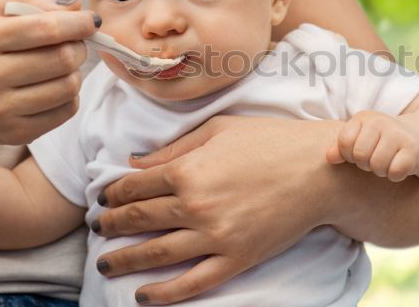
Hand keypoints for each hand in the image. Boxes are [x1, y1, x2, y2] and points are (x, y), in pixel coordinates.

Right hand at [0, 0, 99, 147]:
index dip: (77, 23)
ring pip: (68, 86)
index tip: (91, 21)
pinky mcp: (15, 133)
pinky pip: (66, 111)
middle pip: (63, 58)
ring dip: (75, 72)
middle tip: (73, 44)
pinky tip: (54, 88)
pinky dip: (69, 96)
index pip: (45, 28)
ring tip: (61, 66)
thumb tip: (74, 7)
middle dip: (78, 47)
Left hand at [92, 116, 344, 305]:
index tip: (104, 199)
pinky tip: (142, 296)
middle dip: (111, 225)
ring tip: (106, 264)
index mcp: (188, 168)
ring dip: (124, 260)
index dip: (112, 194)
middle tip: (98, 228)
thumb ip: (174, 147)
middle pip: (138, 220)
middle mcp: (195, 204)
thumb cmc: (272, 140)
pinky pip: (191, 282)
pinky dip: (163, 293)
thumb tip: (135, 161)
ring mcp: (215, 236)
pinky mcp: (236, 258)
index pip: (134, 186)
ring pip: (156, 254)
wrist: (321, 171)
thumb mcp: (219, 128)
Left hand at [326, 110, 418, 181]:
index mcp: (363, 118)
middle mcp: (381, 122)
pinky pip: (395, 172)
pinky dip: (395, 175)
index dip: (348, 155)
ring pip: (378, 166)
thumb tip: (329, 158)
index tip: (357, 154)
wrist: (414, 138)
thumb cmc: (378, 142)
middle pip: (360, 156)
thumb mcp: (358, 140)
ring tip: (386, 162)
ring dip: (380, 171)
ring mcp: (399, 134)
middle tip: (374, 159)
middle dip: (365, 164)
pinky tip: (398, 167)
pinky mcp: (413, 149)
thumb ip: (340, 148)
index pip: (345, 142)